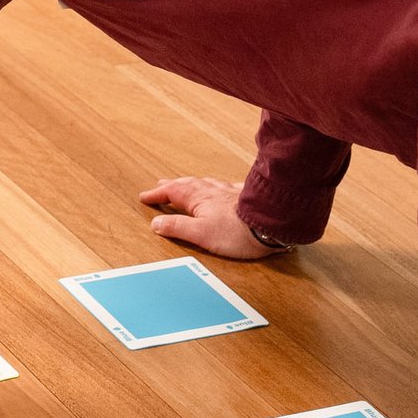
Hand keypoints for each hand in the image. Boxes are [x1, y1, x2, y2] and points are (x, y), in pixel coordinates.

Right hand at [138, 176, 277, 259]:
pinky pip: (226, 186)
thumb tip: (156, 223)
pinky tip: (222, 187)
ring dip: (192, 183)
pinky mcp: (244, 197)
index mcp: (198, 198)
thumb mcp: (200, 234)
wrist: (271, 224)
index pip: (171, 192)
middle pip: (187, 184)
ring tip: (187, 184)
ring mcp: (229, 192)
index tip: (145, 196)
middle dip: (172, 185)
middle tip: (161, 185)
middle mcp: (212, 191)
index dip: (156, 194)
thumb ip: (177, 228)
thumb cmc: (237, 232)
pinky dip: (217, 186)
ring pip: (205, 183)